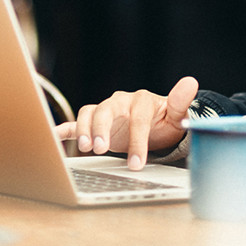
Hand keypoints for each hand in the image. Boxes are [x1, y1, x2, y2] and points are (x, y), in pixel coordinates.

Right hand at [54, 76, 199, 170]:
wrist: (155, 125)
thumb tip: (191, 82)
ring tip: (85, 148)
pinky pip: (75, 122)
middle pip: (105, 111)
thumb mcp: (176, 114)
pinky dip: (64, 128)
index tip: (137, 162)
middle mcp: (119, 102)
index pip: (136, 119)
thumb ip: (181, 101)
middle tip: (101, 150)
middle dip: (102, 130)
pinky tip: (54, 136)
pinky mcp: (94, 123)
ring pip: (88, 114)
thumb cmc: (165, 122)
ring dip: (84, 130)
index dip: (136, 140)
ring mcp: (104, 111)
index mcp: (139, 100)